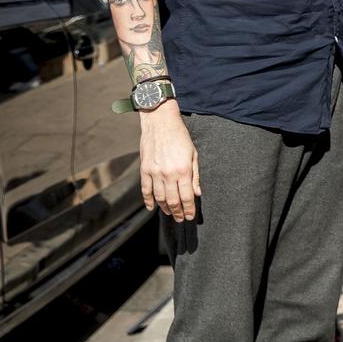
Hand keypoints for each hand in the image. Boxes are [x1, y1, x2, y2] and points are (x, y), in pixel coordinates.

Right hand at [138, 103, 200, 221]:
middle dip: (177, 212)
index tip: (190, 217)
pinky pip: (145, 189)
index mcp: (183, 170)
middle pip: (172, 200)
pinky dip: (148, 200)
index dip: (189, 209)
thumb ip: (195, 175)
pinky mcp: (144, 169)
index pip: (187, 197)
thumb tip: (197, 193)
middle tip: (180, 219)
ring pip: (159, 197)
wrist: (160, 122)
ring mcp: (154, 172)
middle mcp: (168, 174)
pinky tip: (151, 207)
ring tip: (169, 213)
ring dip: (164, 208)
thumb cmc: (180, 137)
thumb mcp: (194, 154)